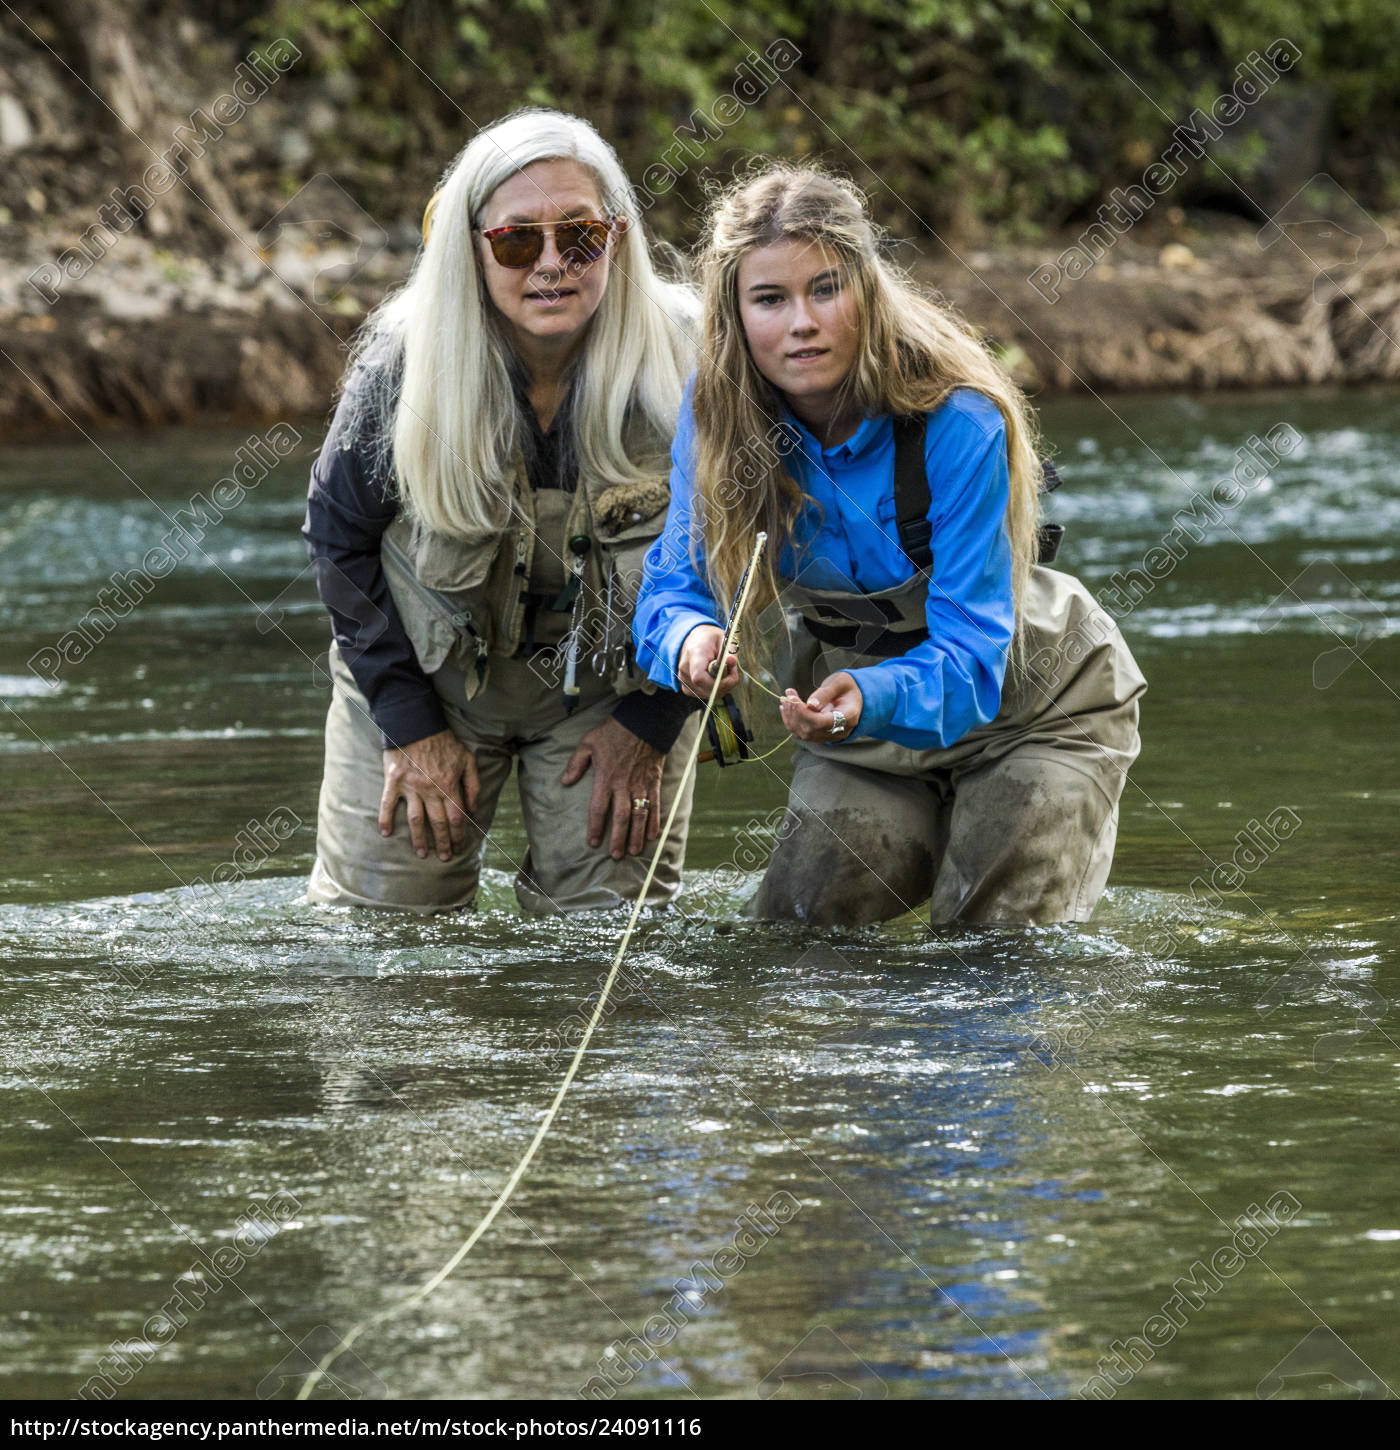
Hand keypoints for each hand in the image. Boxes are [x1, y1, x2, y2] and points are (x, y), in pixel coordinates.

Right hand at [380, 729, 479, 861]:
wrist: (417, 723)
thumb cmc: (444, 742)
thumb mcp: (467, 759)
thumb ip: (473, 784)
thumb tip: (474, 808)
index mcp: (450, 785)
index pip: (457, 818)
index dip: (459, 835)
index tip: (460, 846)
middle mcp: (431, 790)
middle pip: (438, 823)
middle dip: (443, 843)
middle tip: (445, 857)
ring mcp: (411, 787)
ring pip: (416, 820)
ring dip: (419, 839)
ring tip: (422, 853)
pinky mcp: (393, 781)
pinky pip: (387, 804)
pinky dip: (385, 819)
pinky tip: (385, 834)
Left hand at [561, 716, 664, 858]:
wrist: (644, 722)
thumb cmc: (614, 731)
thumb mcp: (588, 743)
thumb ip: (576, 763)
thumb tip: (565, 781)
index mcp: (605, 778)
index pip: (598, 808)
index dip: (595, 827)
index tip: (593, 842)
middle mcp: (624, 785)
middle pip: (621, 817)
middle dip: (617, 838)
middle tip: (615, 855)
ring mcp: (641, 785)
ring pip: (639, 816)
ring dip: (636, 835)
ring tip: (633, 851)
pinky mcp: (654, 782)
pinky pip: (655, 806)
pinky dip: (654, 822)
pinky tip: (652, 835)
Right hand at [677, 623, 738, 698]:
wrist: (694, 642)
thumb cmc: (710, 640)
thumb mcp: (723, 639)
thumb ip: (728, 650)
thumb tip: (731, 660)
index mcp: (694, 653)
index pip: (700, 678)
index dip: (719, 682)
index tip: (732, 673)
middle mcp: (685, 668)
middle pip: (707, 689)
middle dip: (726, 684)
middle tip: (732, 670)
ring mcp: (684, 680)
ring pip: (709, 694)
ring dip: (722, 686)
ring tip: (723, 671)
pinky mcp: (686, 688)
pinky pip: (706, 694)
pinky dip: (715, 689)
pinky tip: (715, 677)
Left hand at [779, 671, 862, 742]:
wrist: (854, 697)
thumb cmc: (847, 687)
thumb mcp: (840, 682)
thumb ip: (826, 693)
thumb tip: (810, 705)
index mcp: (848, 717)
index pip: (821, 722)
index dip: (803, 713)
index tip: (792, 697)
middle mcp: (840, 730)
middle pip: (810, 729)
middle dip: (794, 713)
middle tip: (787, 695)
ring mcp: (830, 736)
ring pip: (804, 734)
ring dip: (790, 718)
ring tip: (785, 700)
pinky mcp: (821, 736)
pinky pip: (803, 733)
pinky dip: (792, 722)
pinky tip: (787, 708)